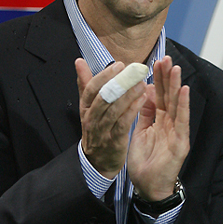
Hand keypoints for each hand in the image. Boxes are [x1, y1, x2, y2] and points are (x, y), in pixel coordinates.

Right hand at [75, 58, 146, 178]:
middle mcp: (91, 119)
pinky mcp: (114, 141)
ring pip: (114, 109)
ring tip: (142, 82)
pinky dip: (133, 109)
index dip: (104, 76)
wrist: (97, 161)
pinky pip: (123, 123)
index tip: (119, 65)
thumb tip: (79, 62)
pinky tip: (143, 99)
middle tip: (134, 70)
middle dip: (119, 82)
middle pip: (103, 97)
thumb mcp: (88, 107)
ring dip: (129, 94)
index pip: (91, 89)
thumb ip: (85, 84)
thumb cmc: (96, 129)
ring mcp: (102, 131)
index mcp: (85, 108)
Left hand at [127, 56, 189, 200]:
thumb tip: (142, 93)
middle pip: (168, 96)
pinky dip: (183, 105)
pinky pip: (182, 121)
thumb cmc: (145, 161)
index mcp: (159, 120)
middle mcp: (170, 123)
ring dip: (176, 85)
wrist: (148, 186)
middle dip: (166, 77)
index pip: (159, 95)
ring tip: (175, 68)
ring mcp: (176, 132)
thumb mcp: (140, 132)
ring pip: (176, 104)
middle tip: (165, 57)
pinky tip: (183, 90)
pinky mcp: (180, 142)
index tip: (155, 61)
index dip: (157, 79)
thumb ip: (143, 114)